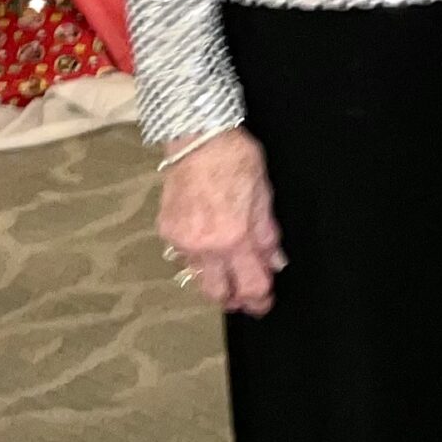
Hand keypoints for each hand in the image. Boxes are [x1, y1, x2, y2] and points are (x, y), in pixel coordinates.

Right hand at [157, 130, 285, 315]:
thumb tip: (275, 261)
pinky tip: (208, 247)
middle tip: (245, 297)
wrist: (197, 138)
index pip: (249, 284)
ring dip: (214, 280)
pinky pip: (183, 256)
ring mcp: (181, 239)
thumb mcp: (263, 194)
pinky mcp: (166, 230)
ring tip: (228, 273)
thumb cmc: (234, 158)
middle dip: (233, 300)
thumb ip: (267, 234)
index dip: (259, 299)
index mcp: (234, 237)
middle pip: (217, 293)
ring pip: (197, 277)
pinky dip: (197, 258)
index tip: (263, 302)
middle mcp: (205, 245)